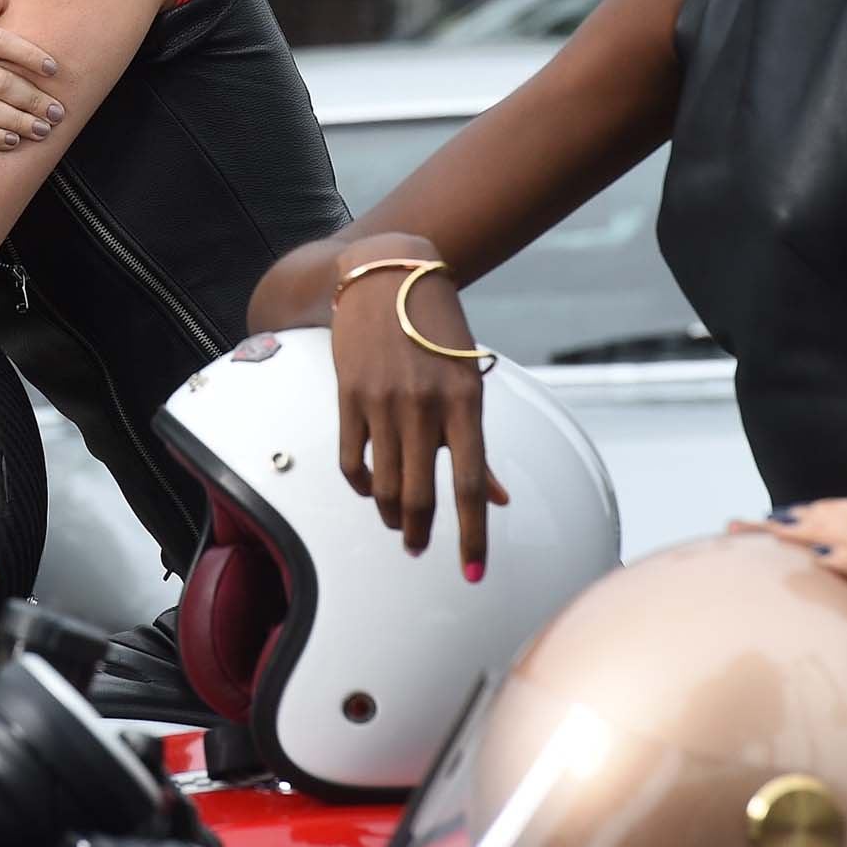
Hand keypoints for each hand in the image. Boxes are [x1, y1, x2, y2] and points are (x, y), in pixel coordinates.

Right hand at [329, 233, 508, 575]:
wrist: (389, 275)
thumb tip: (497, 498)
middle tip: (419, 548)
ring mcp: (383, 400)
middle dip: (420, 533)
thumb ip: (478, 444)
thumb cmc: (436, 328)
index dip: (472, 536)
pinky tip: (369, 489)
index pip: (471, 486)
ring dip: (389, 514)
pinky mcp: (349, 394)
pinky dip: (360, 484)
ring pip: (382, 485)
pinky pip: (351, 459)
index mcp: (465, 402)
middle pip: (420, 495)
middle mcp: (425, 405)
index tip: (472, 571)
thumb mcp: (468, 379)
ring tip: (396, 523)